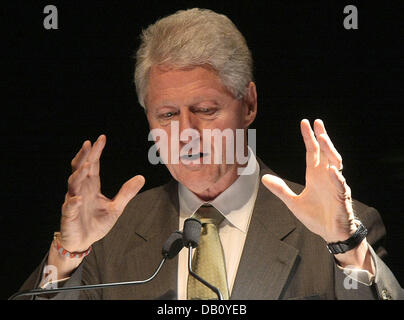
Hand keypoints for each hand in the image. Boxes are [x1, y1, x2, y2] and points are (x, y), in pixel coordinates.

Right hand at [59, 135, 144, 251]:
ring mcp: (73, 202)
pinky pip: (69, 208)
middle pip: (81, 169)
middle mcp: (81, 190)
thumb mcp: (116, 207)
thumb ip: (126, 192)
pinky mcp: (69, 216)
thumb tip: (141, 177)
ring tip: (87, 166)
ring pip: (73, 184)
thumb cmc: (97, 223)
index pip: (93, 165)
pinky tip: (78, 198)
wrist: (83, 241)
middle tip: (89, 143)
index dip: (96, 152)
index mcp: (91, 186)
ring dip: (79, 175)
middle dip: (85, 156)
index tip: (101, 138)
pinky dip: (73, 202)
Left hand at [262, 119, 356, 243]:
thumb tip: (264, 178)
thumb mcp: (293, 202)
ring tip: (323, 138)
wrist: (330, 234)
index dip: (309, 138)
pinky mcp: (341, 198)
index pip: (313, 152)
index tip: (305, 123)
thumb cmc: (316, 216)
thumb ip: (280, 190)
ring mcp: (335, 185)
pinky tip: (331, 169)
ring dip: (330, 150)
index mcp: (315, 175)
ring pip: (335, 163)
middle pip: (325, 152)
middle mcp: (326, 176)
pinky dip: (336, 177)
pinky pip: (340, 185)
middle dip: (322, 137)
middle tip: (317, 122)